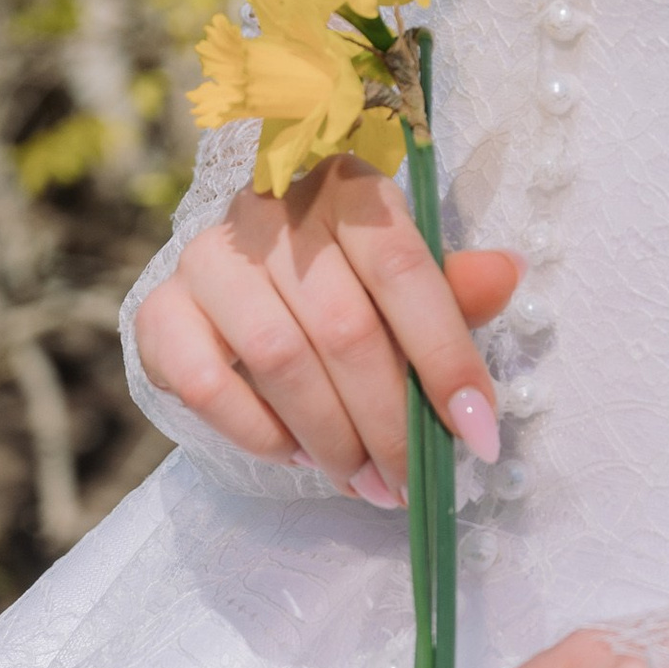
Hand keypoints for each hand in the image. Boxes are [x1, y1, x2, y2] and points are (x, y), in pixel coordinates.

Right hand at [135, 155, 518, 501]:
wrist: (238, 281)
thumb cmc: (341, 279)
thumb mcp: (402, 275)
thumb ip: (451, 286)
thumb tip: (508, 274)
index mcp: (345, 186)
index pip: (405, 270)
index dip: (446, 356)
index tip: (479, 432)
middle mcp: (270, 209)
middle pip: (344, 327)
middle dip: (389, 421)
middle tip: (411, 482)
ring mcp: (207, 257)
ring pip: (279, 359)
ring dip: (331, 437)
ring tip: (365, 481)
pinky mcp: (161, 308)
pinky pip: (207, 384)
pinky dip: (259, 432)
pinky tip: (296, 454)